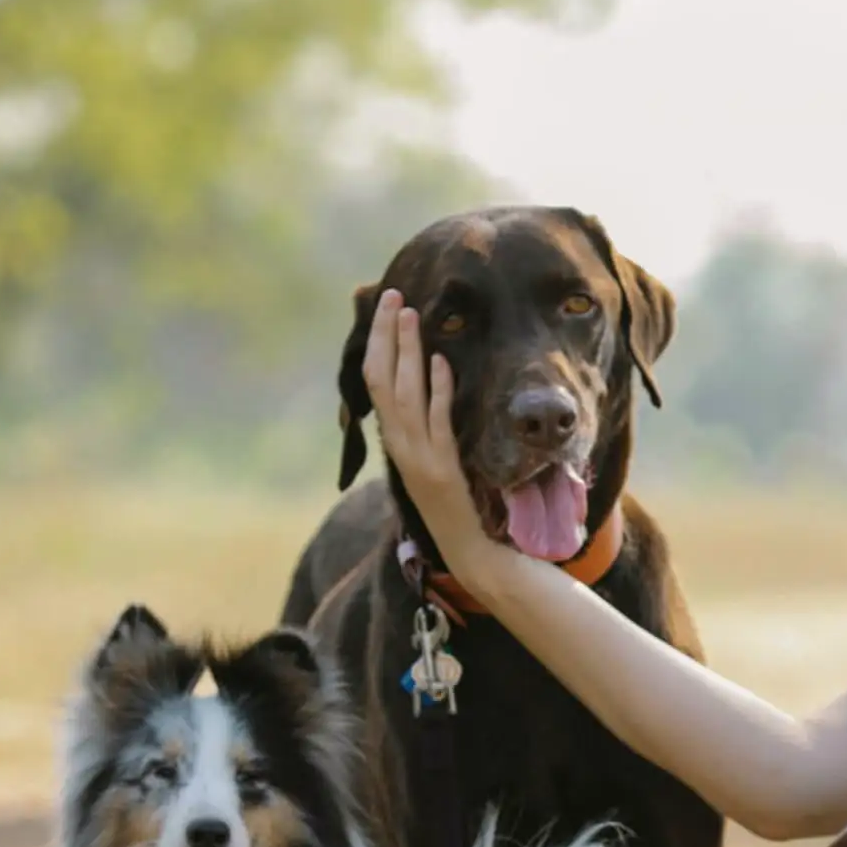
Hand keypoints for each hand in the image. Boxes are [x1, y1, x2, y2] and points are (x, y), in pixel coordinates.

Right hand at [360, 290, 505, 590]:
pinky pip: (438, 421)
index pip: (375, 381)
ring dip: (409, 352)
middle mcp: (399, 445)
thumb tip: (427, 380)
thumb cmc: (460, 506)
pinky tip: (442, 362)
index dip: (378, 343)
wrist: (471, 550)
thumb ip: (428, 423)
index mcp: (394, 440)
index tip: (386, 309)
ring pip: (405, 394)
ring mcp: (418, 457)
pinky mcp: (441, 469)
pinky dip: (438, 390)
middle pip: (383, 378)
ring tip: (413, 316)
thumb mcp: (437, 458)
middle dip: (387, 335)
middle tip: (394, 296)